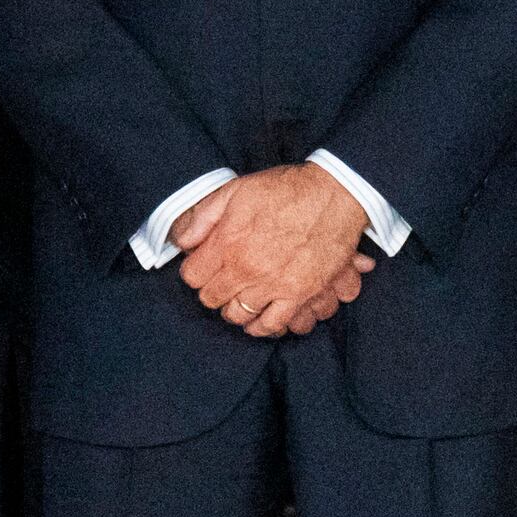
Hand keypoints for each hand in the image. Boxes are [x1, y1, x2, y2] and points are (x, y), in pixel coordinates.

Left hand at [171, 163, 370, 337]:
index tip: (203, 266)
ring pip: (238, 315)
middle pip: (211, 298)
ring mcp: (272, 285)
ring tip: (239, 298)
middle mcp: (246, 269)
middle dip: (212, 290)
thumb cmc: (286, 190)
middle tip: (222, 281)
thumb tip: (183, 241)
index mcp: (227, 243)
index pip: (192, 276)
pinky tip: (258, 319)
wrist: (333, 195)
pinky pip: (272, 324)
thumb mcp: (236, 190)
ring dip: (234, 308)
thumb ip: (203, 216)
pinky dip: (261, 326)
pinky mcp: (299, 295)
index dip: (195, 271)